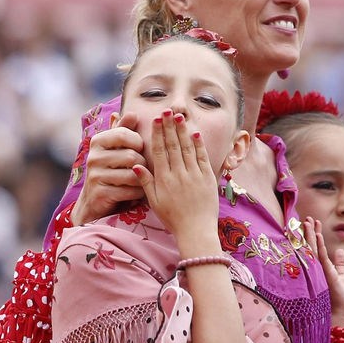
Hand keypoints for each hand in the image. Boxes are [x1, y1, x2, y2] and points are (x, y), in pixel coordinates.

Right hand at [70, 112, 146, 225]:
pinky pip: (129, 191)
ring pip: (132, 175)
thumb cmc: (111, 169)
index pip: (124, 134)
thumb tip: (132, 113)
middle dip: (142, 163)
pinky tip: (138, 191)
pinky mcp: (101, 194)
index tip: (139, 148)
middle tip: (142, 168)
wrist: (94, 200)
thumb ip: (124, 130)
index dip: (138, 141)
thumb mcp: (115, 148)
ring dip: (142, 179)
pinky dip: (138, 192)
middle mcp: (94, 157)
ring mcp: (95, 176)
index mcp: (98, 141)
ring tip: (142, 179)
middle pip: (131, 156)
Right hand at [133, 111, 219, 250]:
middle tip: (167, 111)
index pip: (159, 151)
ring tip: (180, 116)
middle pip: (173, 145)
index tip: (156, 120)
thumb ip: (146, 182)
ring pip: (187, 148)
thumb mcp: (154, 202)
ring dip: (183, 131)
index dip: (157, 134)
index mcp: (164, 179)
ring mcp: (194, 175)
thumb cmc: (172, 218)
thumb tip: (136, 164)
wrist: (195, 231)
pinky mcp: (207, 179)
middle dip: (170, 126)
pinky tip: (195, 133)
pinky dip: (199, 145)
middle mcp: (178, 174)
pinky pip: (202, 158)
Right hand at [310, 220, 343, 324]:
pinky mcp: (324, 276)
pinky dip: (317, 247)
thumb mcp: (342, 278)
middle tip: (307, 218)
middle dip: (308, 232)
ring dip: (310, 236)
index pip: (316, 248)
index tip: (314, 222)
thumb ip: (339, 264)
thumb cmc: (340, 301)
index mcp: (321, 269)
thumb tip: (339, 250)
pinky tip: (317, 236)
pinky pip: (320, 258)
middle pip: (310, 247)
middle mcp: (316, 269)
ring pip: (312, 250)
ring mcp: (318, 272)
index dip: (315, 234)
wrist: (339, 317)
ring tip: (308, 222)